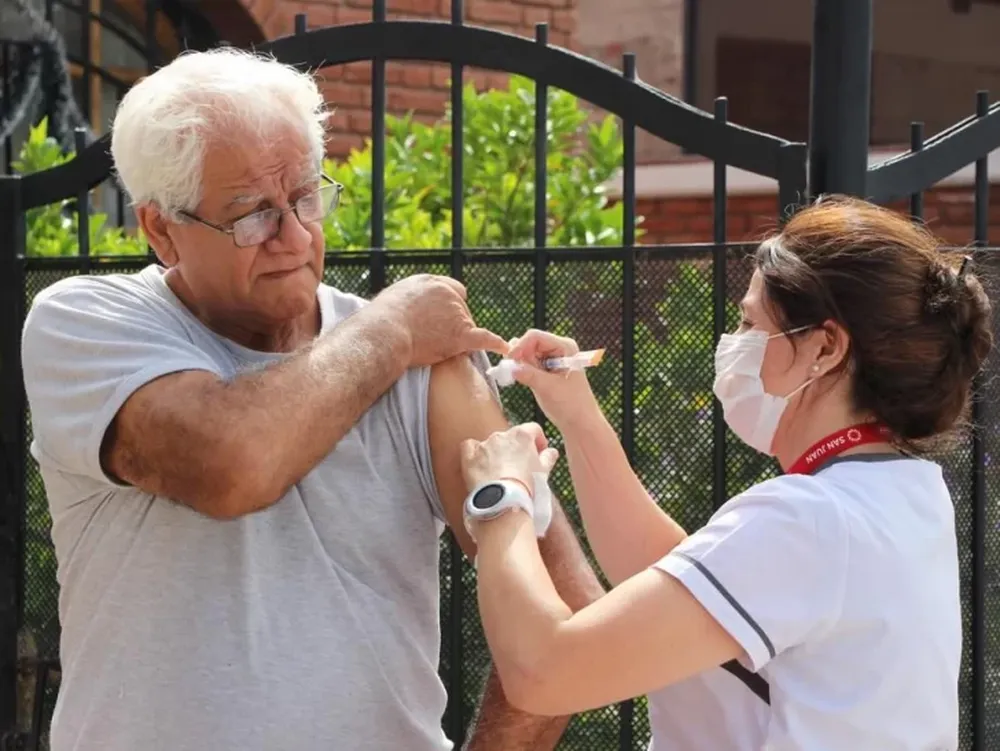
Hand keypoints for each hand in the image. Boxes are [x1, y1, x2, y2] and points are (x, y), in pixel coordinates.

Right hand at [374, 274, 508, 366]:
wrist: (385, 332)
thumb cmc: (382, 318)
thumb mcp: (395, 295)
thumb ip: (412, 297)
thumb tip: (412, 306)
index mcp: (433, 282)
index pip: (455, 290)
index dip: (449, 306)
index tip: (441, 317)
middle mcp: (449, 295)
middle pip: (462, 310)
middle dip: (453, 323)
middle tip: (431, 337)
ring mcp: (457, 314)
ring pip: (467, 326)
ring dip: (458, 336)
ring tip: (433, 346)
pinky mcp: (460, 335)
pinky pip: (484, 338)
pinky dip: (495, 343)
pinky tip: (504, 349)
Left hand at [460, 423, 559, 496]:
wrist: (505, 502)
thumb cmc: (527, 487)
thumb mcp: (544, 472)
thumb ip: (548, 458)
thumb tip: (551, 452)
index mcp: (523, 435)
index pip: (533, 429)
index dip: (537, 440)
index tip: (539, 452)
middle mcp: (502, 435)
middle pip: (511, 437)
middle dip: (516, 449)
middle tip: (520, 468)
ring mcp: (484, 445)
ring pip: (492, 443)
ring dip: (497, 453)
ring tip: (501, 473)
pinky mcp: (470, 457)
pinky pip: (469, 447)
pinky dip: (474, 452)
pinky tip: (479, 463)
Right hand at [507, 329, 601, 432]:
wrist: (581, 423)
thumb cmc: (571, 405)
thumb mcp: (547, 388)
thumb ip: (528, 374)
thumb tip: (509, 366)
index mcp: (565, 347)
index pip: (535, 336)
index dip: (519, 346)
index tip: (509, 361)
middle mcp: (560, 348)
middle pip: (530, 342)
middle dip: (520, 356)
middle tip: (513, 372)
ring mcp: (554, 358)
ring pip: (528, 353)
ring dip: (522, 364)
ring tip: (527, 381)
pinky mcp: (548, 368)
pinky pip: (530, 363)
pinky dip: (524, 370)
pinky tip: (528, 382)